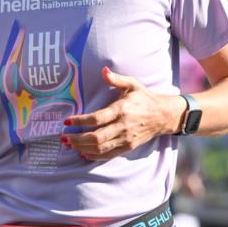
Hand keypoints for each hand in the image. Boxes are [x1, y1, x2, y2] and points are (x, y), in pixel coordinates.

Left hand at [62, 67, 183, 159]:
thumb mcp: (133, 84)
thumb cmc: (145, 98)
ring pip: (100, 148)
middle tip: (64, 137)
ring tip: (69, 145)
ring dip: (82, 148)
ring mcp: (126, 139)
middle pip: (96, 137)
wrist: (163, 115)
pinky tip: (83, 153)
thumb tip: (103, 70)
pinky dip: (94, 156)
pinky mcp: (128, 147)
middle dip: (77, 138)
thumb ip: (116, 79)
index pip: (97, 118)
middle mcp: (123, 126)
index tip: (67, 121)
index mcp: (122, 110)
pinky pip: (108, 155)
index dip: (80, 121)